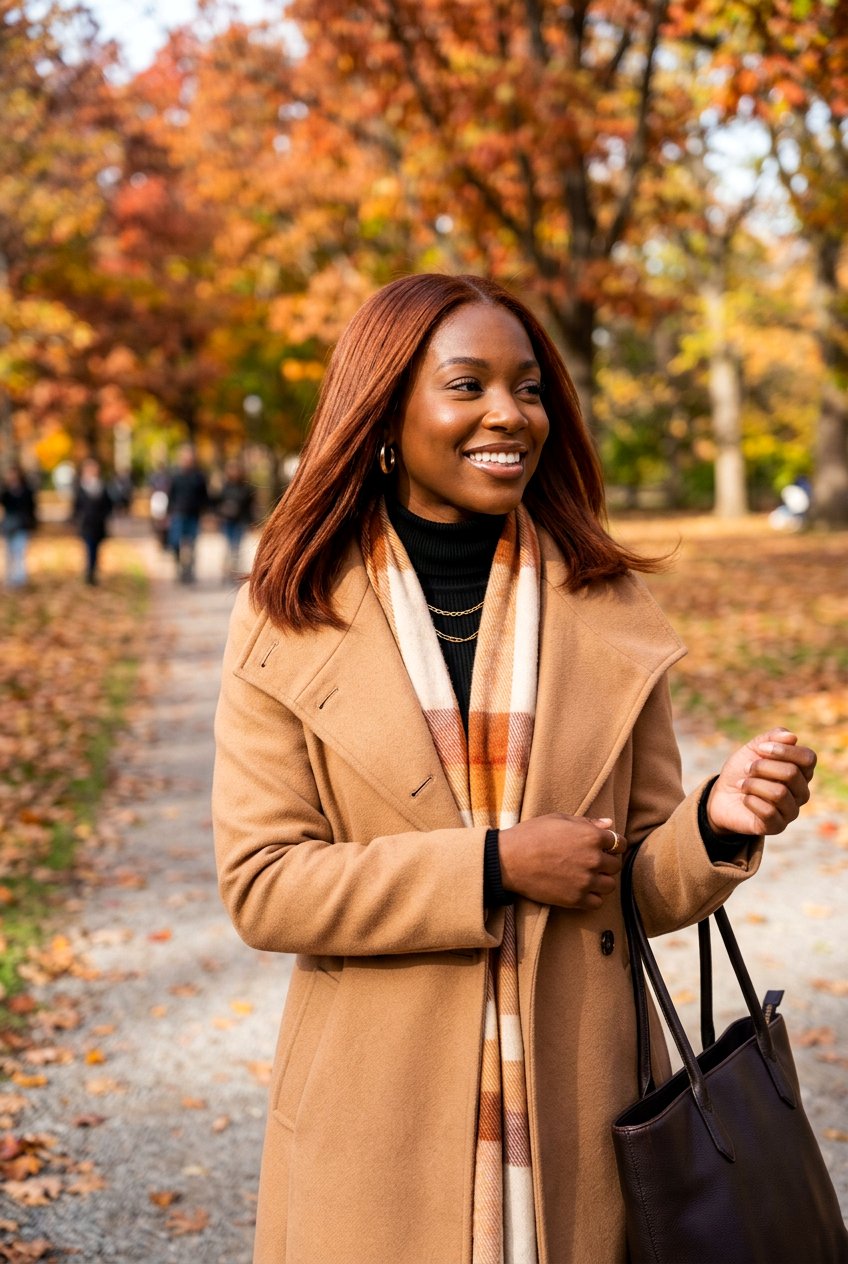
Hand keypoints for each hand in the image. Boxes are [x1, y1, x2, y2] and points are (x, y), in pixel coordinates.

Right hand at [498, 814, 624, 909]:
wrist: (508, 860)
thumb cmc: (531, 835)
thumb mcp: (558, 819)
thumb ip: (587, 822)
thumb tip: (609, 824)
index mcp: (591, 837)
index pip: (619, 843)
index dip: (613, 844)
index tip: (605, 847)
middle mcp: (593, 859)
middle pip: (616, 865)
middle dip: (607, 862)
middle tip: (591, 861)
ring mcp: (585, 881)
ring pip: (610, 884)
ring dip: (602, 880)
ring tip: (587, 876)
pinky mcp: (575, 899)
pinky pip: (597, 902)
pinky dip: (593, 897)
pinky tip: (581, 889)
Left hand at [707, 728, 815, 836]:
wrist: (722, 796)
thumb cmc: (743, 771)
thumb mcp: (753, 749)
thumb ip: (771, 738)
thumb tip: (792, 737)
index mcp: (801, 771)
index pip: (808, 758)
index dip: (783, 750)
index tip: (760, 748)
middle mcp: (802, 792)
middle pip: (791, 773)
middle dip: (762, 767)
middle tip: (746, 769)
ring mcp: (791, 811)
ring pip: (779, 793)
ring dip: (753, 785)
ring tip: (742, 784)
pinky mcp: (777, 827)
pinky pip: (769, 812)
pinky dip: (750, 801)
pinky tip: (745, 799)